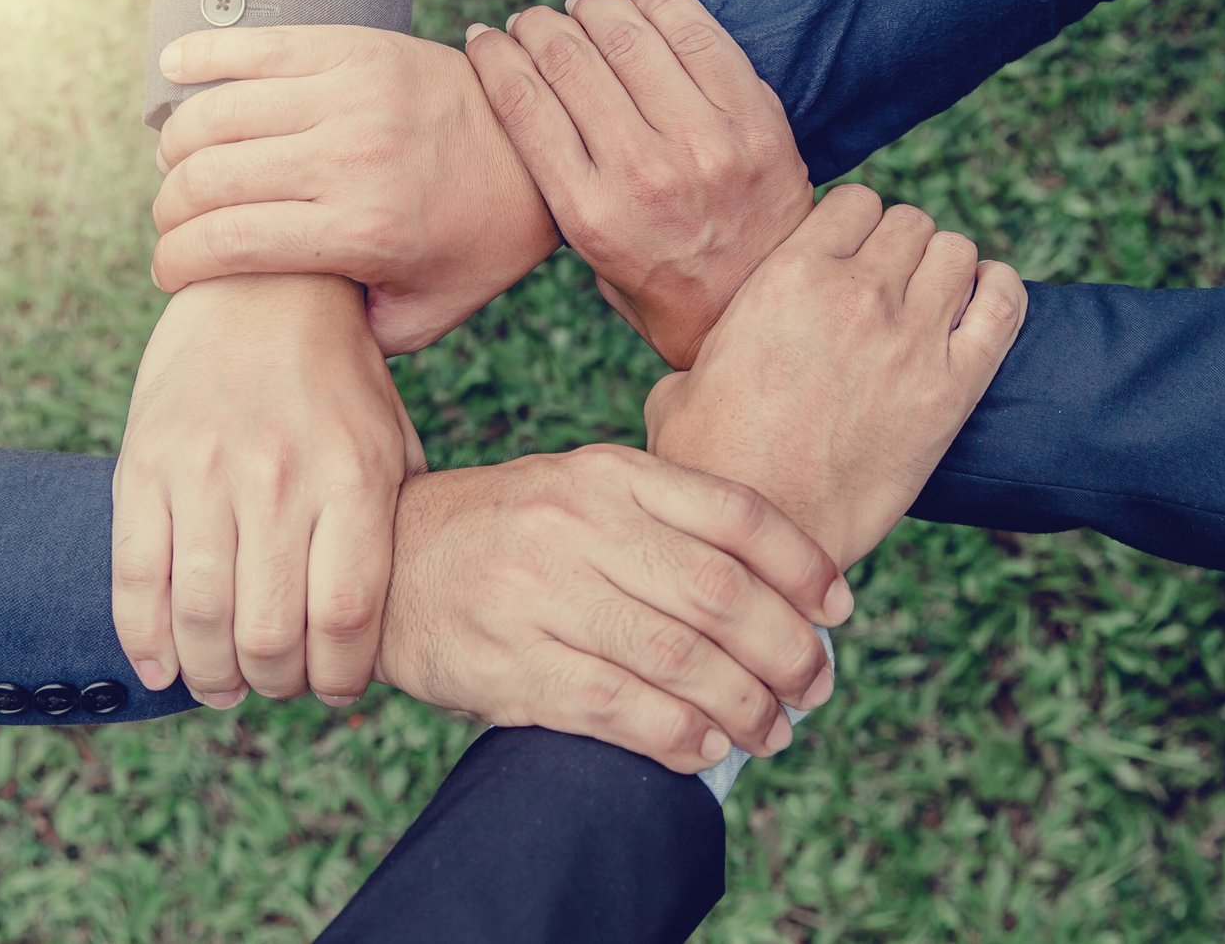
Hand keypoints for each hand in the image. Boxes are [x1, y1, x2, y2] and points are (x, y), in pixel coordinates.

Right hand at [111, 273, 423, 707]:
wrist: (260, 287)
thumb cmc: (339, 380)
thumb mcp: (392, 441)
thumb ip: (394, 526)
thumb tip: (394, 625)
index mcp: (355, 478)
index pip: (347, 616)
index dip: (340, 677)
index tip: (337, 692)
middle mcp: (282, 478)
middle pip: (271, 632)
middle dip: (276, 684)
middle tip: (279, 688)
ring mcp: (206, 471)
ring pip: (201, 616)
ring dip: (212, 675)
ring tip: (226, 688)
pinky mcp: (145, 463)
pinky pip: (136, 575)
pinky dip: (145, 639)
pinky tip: (164, 667)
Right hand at [148, 27, 557, 354]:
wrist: (538, 155)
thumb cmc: (477, 245)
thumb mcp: (424, 315)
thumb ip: (350, 336)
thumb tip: (276, 337)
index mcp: (363, 229)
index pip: (226, 242)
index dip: (175, 261)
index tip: (169, 274)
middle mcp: (352, 157)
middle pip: (207, 178)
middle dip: (169, 210)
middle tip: (174, 225)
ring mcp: (351, 93)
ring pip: (216, 113)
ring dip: (178, 144)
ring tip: (181, 168)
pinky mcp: (355, 46)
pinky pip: (251, 44)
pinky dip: (199, 56)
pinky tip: (174, 72)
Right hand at [372, 446, 849, 772]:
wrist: (386, 562)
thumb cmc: (508, 529)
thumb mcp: (582, 488)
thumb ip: (666, 517)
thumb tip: (778, 585)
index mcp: (608, 475)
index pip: (735, 514)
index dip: (802, 566)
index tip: (838, 611)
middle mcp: (577, 526)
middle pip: (719, 594)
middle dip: (786, 651)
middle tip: (815, 684)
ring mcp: (539, 596)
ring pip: (677, 658)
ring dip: (744, 706)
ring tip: (772, 731)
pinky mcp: (509, 665)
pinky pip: (616, 709)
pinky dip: (677, 737)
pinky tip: (705, 749)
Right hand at [463, 0, 812, 367]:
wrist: (771, 318)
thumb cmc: (674, 295)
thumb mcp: (601, 271)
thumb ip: (571, 200)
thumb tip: (539, 117)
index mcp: (592, 217)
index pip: (524, 104)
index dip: (494, 56)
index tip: (484, 38)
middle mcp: (645, 175)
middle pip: (570, 62)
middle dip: (539, 27)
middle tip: (534, 20)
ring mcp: (706, 144)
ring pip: (631, 38)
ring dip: (595, 8)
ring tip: (584, 7)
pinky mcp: (756, 123)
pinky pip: (701, 36)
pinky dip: (663, 3)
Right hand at [645, 186, 1027, 568]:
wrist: (766, 539)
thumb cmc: (713, 467)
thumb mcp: (683, 383)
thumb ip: (718, 338)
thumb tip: (721, 337)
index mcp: (786, 279)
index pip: (851, 201)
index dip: (851, 226)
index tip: (846, 257)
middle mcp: (855, 296)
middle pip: (909, 221)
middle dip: (898, 248)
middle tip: (886, 286)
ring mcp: (910, 341)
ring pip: (956, 252)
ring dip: (944, 269)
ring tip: (929, 300)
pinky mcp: (952, 391)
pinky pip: (1004, 304)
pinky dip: (999, 292)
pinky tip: (980, 304)